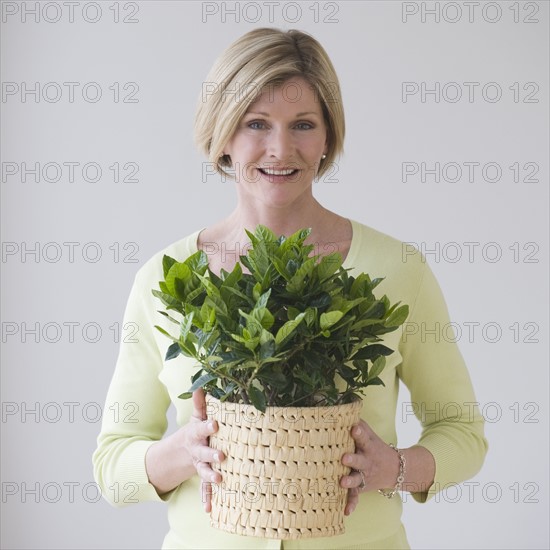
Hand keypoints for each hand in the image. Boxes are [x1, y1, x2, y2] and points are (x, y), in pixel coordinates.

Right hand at [186, 388, 223, 511]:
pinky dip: (207, 498)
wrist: (182, 451)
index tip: (215, 424)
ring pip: (204, 471)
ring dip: (211, 476)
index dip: (208, 425)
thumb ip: (201, 403)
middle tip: (222, 456)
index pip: (202, 428)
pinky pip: (204, 488)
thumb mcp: (197, 416)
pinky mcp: (202, 476)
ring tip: (219, 479)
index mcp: (197, 433)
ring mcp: (199, 465)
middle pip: (204, 452)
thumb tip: (201, 384)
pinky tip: (210, 509)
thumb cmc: (197, 430)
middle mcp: (198, 450)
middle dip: (212, 454)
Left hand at [339, 420, 399, 515]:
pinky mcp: (362, 487)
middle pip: (359, 460)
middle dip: (352, 459)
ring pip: (356, 479)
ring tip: (341, 482)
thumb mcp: (370, 435)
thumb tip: (343, 408)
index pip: (364, 438)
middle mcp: (366, 462)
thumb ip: (358, 423)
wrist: (396, 469)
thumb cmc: (375, 447)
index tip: (355, 428)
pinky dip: (352, 504)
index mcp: (368, 447)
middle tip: (344, 457)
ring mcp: (364, 476)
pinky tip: (346, 511)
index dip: (359, 433)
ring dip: (349, 481)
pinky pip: (356, 496)